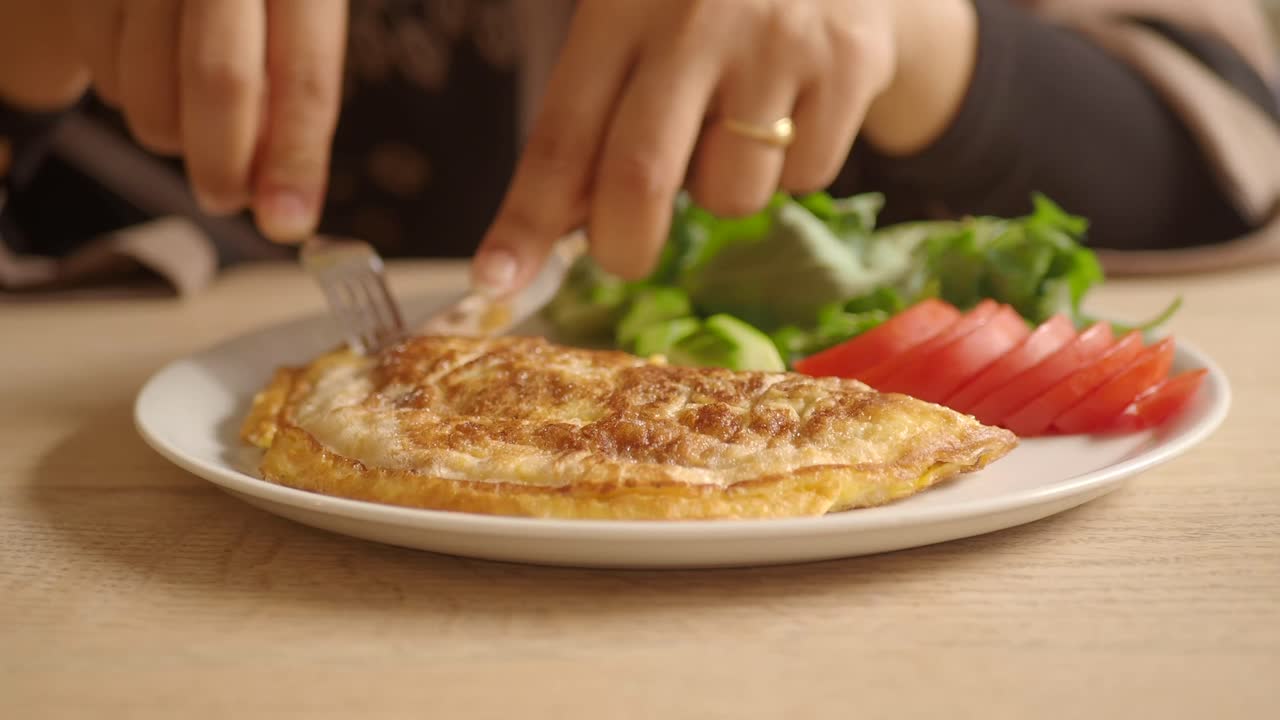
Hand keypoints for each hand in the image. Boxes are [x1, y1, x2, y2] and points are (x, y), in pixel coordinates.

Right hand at [0, 0, 347, 240]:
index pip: (304, 77)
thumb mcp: (299, 16)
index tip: (286, 223)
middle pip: (220, 79)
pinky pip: (100, 61)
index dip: (295, 159)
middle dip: (222, 162)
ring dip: (171, 131)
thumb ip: (295, 95)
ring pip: (149, 81)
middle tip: (225, 197)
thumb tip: (284, 204)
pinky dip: (125, 90)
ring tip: (192, 119)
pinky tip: (150, 68)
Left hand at [473, 0, 975, 293]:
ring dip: (722, 193)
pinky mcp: (850, 65)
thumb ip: (597, 115)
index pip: (562, 133)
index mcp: (623, 5)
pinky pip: (807, 177)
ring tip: (735, 131)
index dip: (526, 219)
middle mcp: (696, 19)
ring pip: (731, 194)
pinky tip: (794, 111)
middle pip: (639, 178)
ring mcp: (778, 42)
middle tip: (624, 255)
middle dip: (623, 245)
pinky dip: (792, 171)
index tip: (494, 280)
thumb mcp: (636, 26)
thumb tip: (558, 228)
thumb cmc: (708, 0)